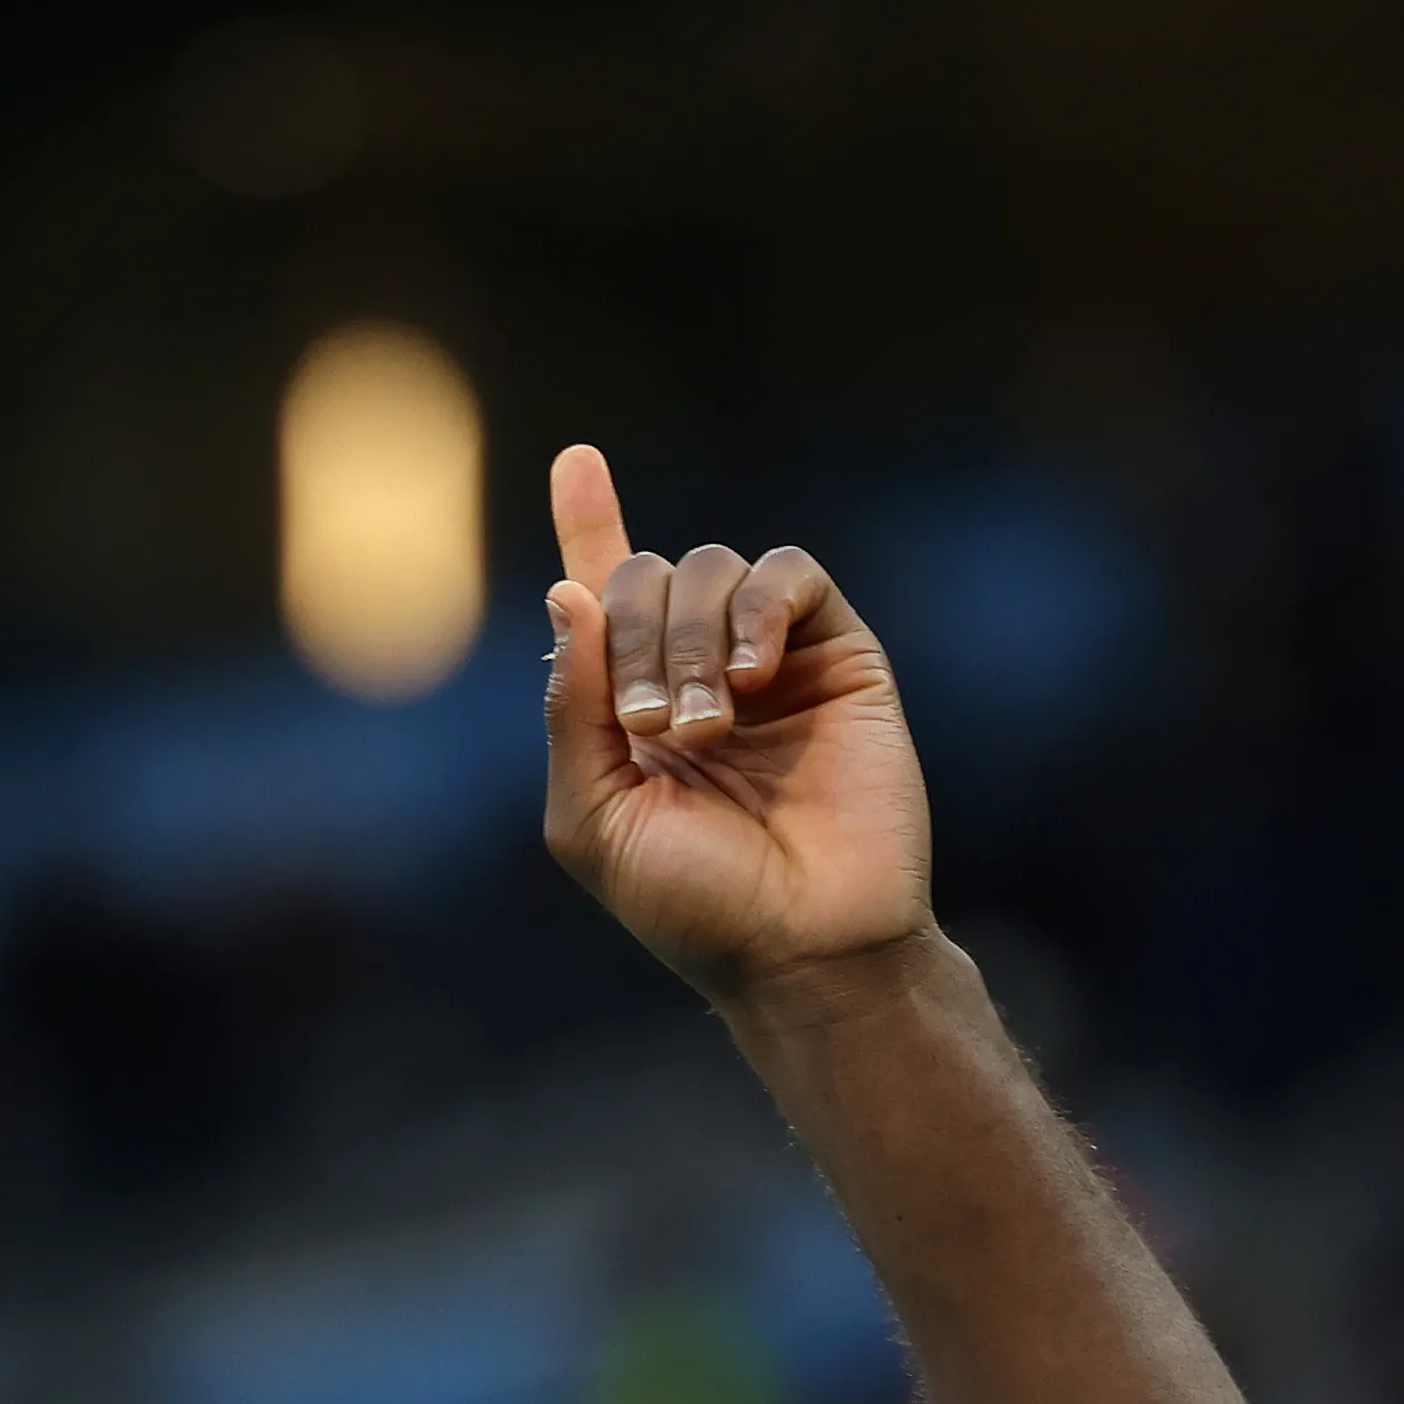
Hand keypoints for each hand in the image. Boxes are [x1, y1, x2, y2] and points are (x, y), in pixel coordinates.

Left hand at [538, 442, 927, 992]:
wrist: (804, 943)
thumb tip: (566, 590)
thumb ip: (570, 709)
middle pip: (641, 575)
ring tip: (708, 727)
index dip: (588, 521)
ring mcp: (769, 659)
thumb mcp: (593, 818)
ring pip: (709, 568)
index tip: (575, 459)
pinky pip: (789, 576)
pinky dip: (758, 608)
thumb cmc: (695, 903)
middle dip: (632, 639)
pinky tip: (751, 676)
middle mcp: (697, 671)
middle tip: (654, 728)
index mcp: (630, 708)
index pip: (604, 597)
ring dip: (688, 638)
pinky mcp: (837, 654)